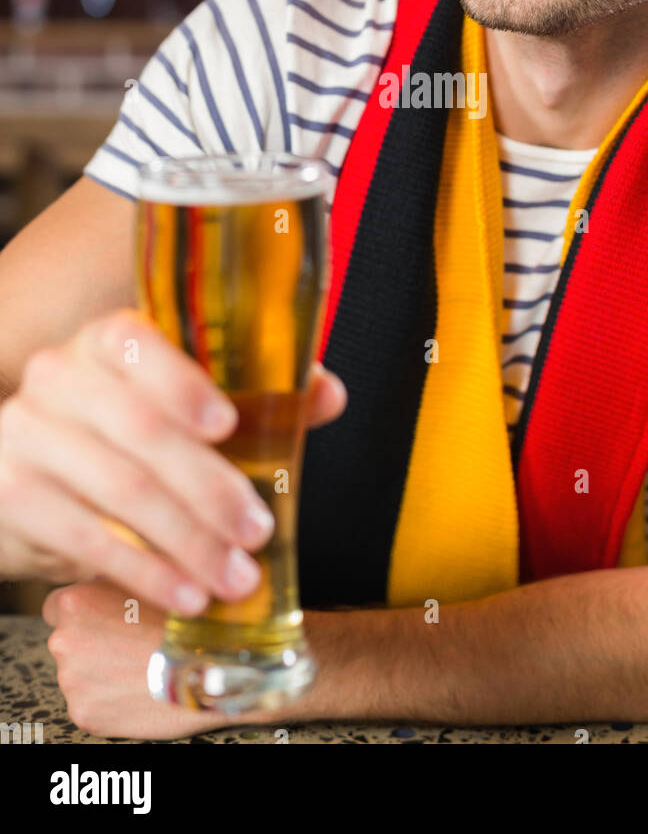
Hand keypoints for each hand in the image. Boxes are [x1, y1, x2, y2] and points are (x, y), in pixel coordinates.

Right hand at [0, 308, 345, 614]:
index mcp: (106, 342)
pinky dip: (144, 571)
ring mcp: (26, 432)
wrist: (24, 479)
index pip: (134, 342)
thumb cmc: (120, 437)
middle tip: (258, 531)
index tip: (228, 424)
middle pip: (140, 430)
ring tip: (233, 575)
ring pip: (120, 489)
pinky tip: (183, 593)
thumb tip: (327, 393)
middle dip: (209, 487)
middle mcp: (58, 375)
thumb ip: (255, 397)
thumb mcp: (179, 409)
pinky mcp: (11, 494)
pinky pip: (86, 537)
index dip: (181, 383)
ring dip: (187, 541)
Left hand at [43, 579, 228, 737]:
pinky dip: (110, 698)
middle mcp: (63, 640)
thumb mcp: (154, 573)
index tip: (108, 613)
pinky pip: (91, 702)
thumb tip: (117, 563)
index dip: (86, 609)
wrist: (210, 667)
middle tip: (132, 639)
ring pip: (80, 672)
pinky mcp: (84, 712)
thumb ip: (122, 571)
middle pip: (69, 639)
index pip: (59, 605)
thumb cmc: (186, 617)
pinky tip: (139, 686)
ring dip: (102, 669)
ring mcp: (72, 679)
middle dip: (94, 640)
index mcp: (74, 601)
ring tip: (141, 663)